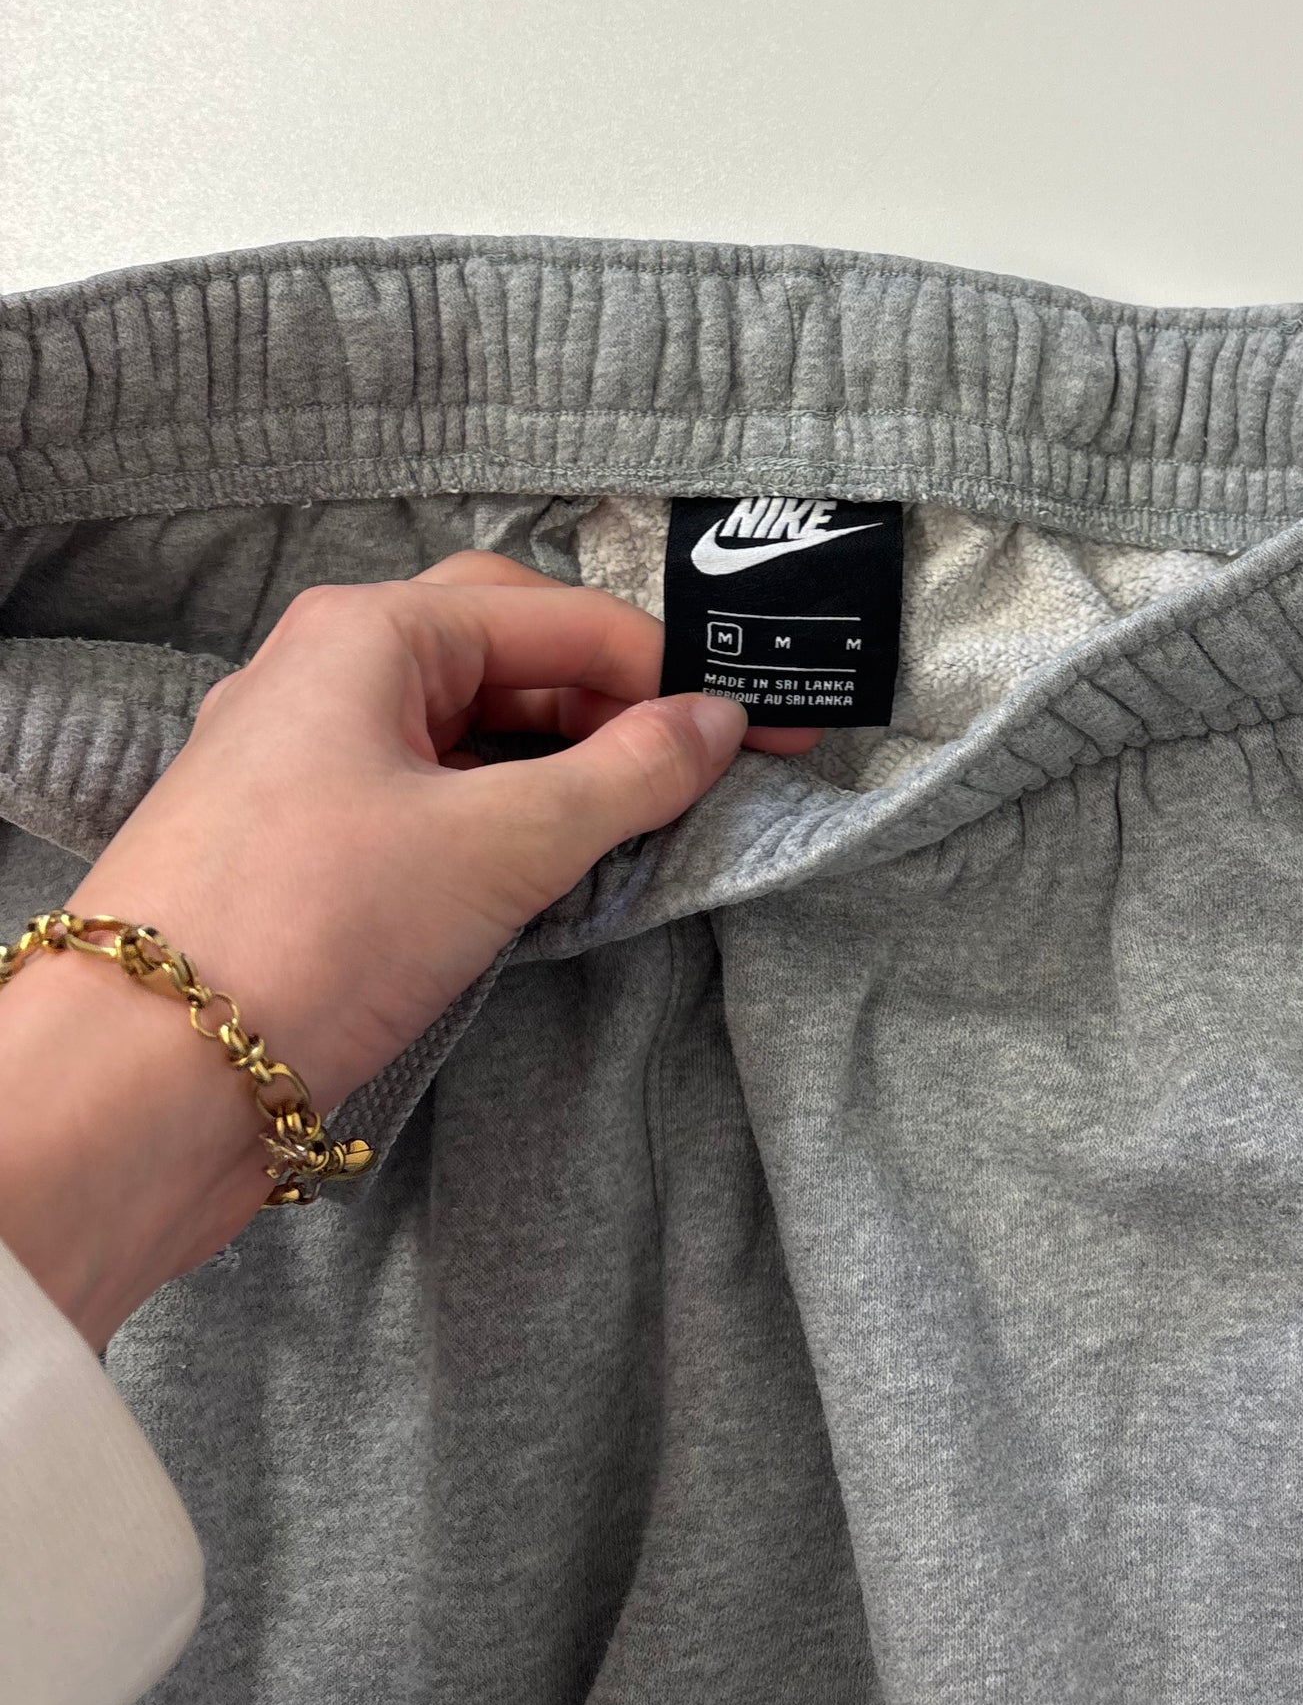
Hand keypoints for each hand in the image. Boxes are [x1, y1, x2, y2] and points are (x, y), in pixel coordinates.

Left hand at [0, 550, 807, 1346]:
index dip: (671, 674)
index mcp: (369, 632)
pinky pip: (423, 793)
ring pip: (464, 729)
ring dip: (558, 764)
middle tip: (702, 765)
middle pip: (509, 654)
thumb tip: (718, 723)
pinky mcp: (293, 842)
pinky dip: (498, 814)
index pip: (561, 619)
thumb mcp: (499, 845)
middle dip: (613, 703)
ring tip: (641, 821)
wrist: (138, 1084)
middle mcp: (326, 672)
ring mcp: (301, 758)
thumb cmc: (311, 929)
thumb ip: (626, 775)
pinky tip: (546, 865)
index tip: (762, 726)